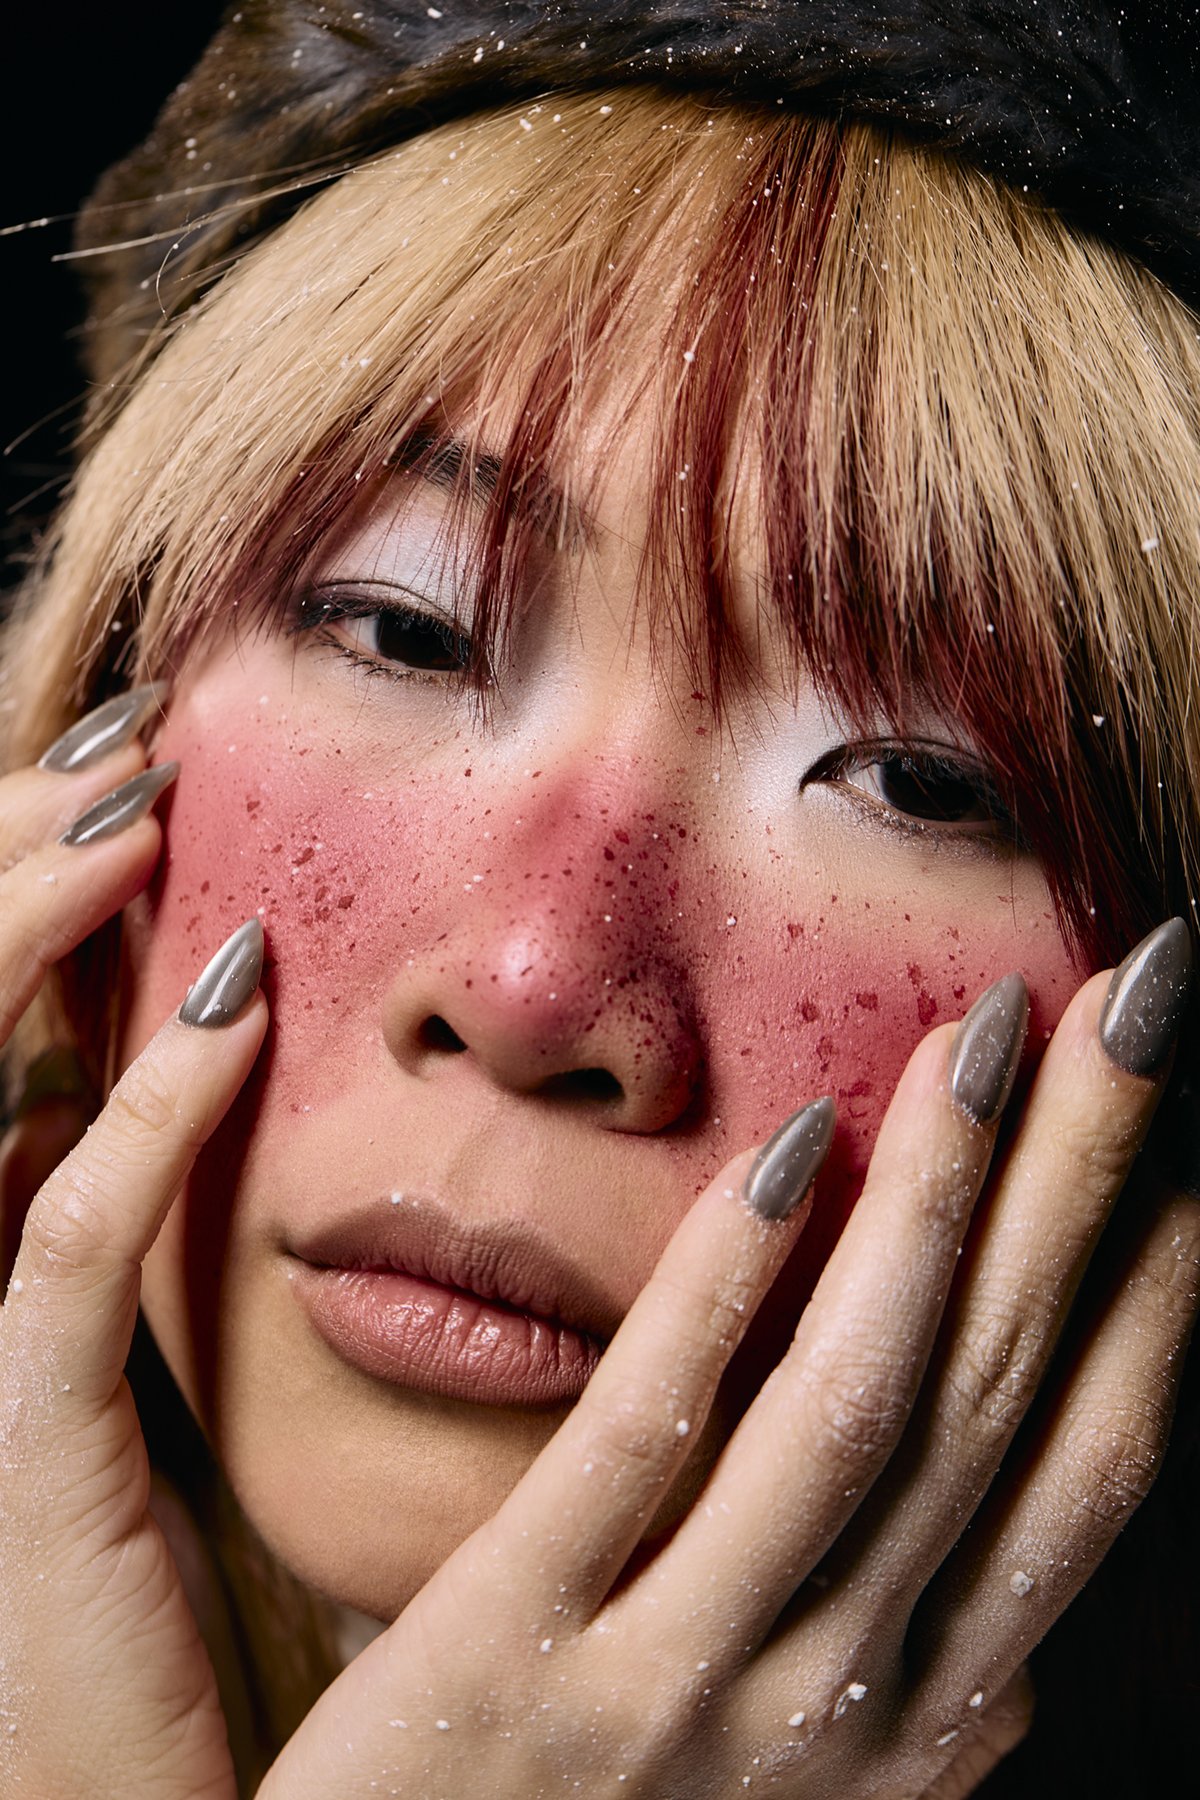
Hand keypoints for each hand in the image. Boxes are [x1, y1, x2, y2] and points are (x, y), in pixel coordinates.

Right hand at [0, 697, 265, 1798]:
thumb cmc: (73, 1607)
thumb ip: (21, 1237)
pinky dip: (139, 1118)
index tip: (97, 787)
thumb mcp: (36, 1390)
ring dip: (33, 938)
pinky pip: (59, 1252)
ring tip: (138, 819)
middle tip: (118, 753)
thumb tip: (38, 1106)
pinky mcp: (9, 1455)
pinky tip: (232, 1015)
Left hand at [3, 694, 1195, 1799]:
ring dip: (939, 1205)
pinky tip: (784, 1146)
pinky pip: (647, 1443)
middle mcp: (830, 1708)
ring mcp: (678, 1690)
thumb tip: (1017, 1662)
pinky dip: (729, 1288)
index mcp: (906, 1727)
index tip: (1184, 1144)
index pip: (1074, 1480)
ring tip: (989, 1033)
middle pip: (992, 1397)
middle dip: (1085, 1186)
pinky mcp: (512, 1658)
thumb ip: (903, 1730)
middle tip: (1139, 1002)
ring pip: (856, 1410)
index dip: (1153, 1300)